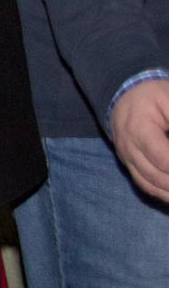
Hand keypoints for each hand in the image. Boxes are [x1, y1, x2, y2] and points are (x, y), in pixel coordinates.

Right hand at [112, 79, 168, 202]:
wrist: (122, 94)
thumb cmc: (152, 96)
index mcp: (138, 130)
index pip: (163, 158)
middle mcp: (128, 148)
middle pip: (157, 176)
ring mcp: (126, 158)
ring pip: (150, 185)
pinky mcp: (129, 164)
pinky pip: (145, 185)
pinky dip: (164, 193)